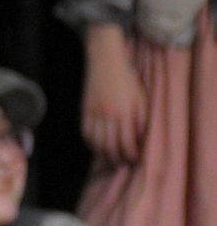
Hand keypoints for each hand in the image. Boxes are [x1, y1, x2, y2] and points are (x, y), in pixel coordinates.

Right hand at [82, 24, 147, 164]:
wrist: (105, 61)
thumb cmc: (128, 79)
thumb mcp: (141, 99)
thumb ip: (141, 120)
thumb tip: (140, 141)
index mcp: (126, 112)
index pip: (128, 142)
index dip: (132, 155)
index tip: (135, 160)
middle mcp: (108, 115)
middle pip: (111, 146)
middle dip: (118, 158)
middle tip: (124, 164)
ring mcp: (94, 112)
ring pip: (96, 142)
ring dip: (104, 154)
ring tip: (111, 158)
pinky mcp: (84, 109)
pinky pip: (86, 132)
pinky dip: (91, 143)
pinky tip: (97, 146)